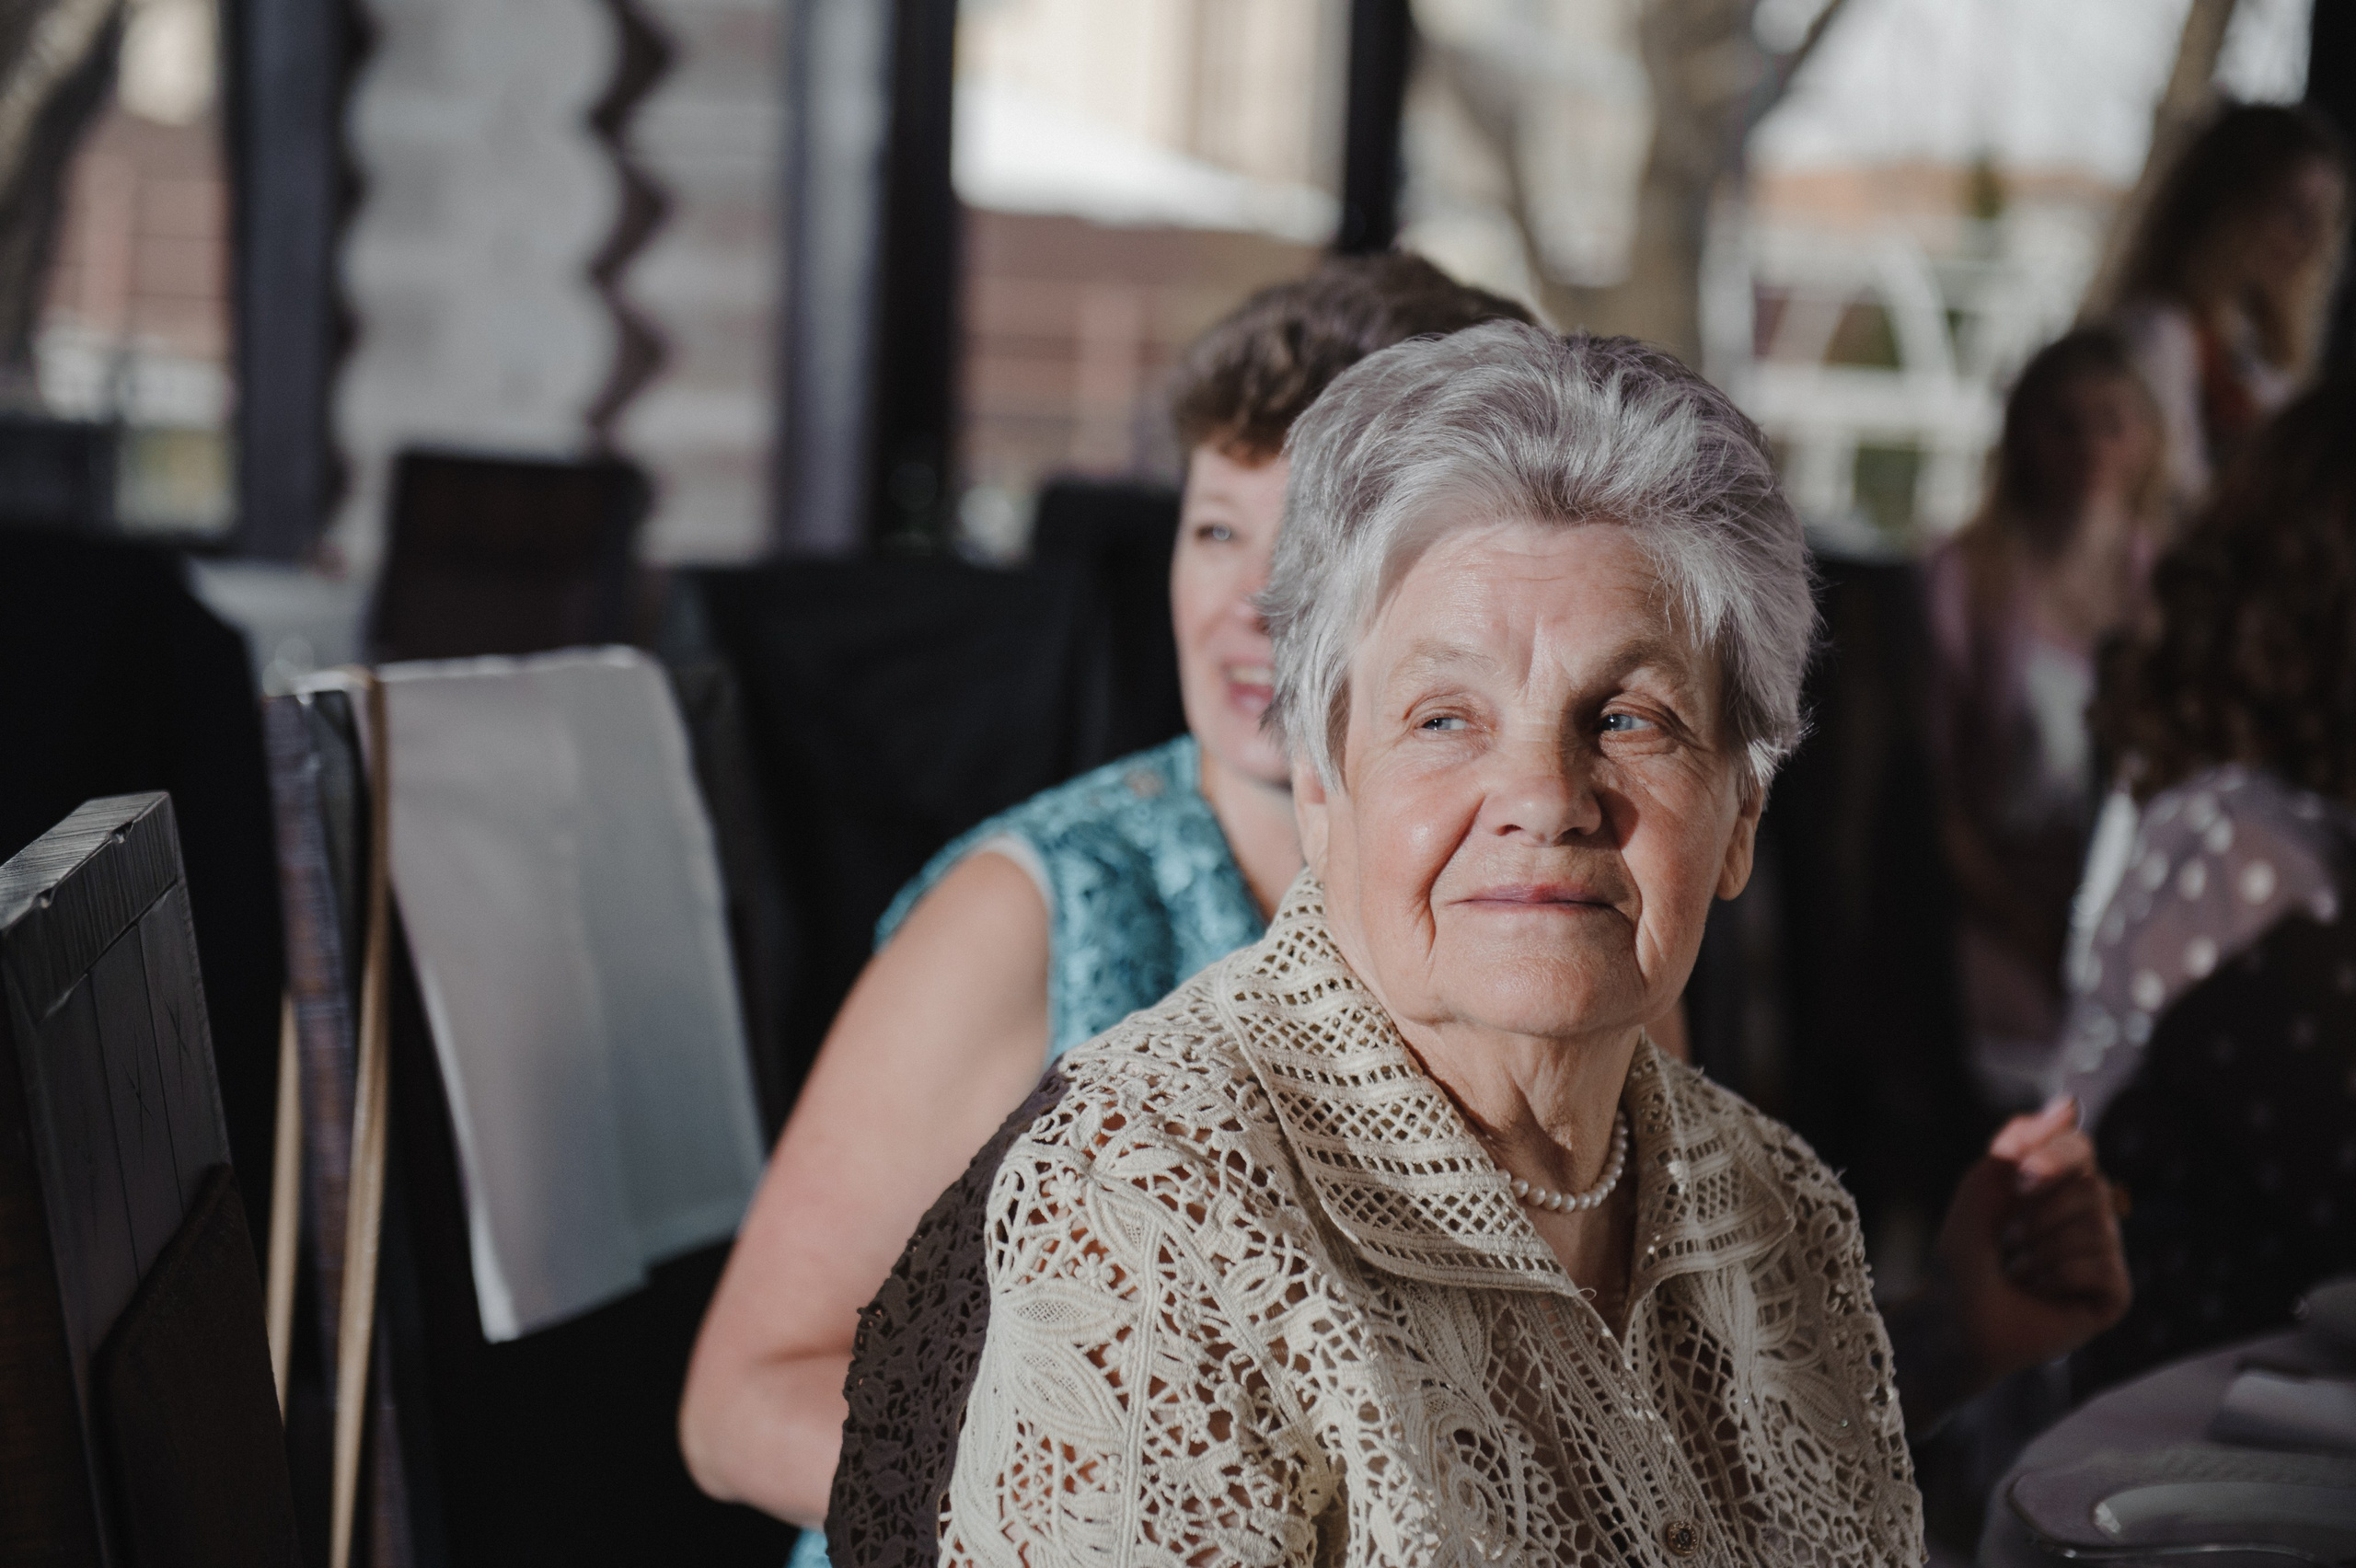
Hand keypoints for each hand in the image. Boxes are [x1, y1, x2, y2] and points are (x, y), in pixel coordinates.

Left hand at [1935, 1096, 2131, 1388]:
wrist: (1955, 1317)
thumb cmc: (1965, 1254)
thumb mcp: (1984, 1184)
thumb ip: (2023, 1140)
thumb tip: (2070, 1104)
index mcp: (2061, 1186)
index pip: (2082, 1147)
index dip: (2053, 1159)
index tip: (2017, 1182)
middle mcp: (2091, 1218)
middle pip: (2093, 1187)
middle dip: (2038, 1213)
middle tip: (2010, 1242)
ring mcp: (2107, 1257)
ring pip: (2097, 1227)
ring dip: (2043, 1249)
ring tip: (2022, 1271)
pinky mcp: (2114, 1296)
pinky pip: (2103, 1267)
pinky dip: (2060, 1277)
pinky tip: (2042, 1294)